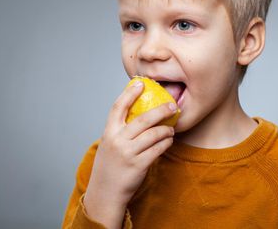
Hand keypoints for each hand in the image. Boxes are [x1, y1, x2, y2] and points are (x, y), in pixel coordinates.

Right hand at [86, 80, 176, 207]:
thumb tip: (140, 112)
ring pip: (154, 134)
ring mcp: (128, 153)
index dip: (129, 93)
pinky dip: (166, 142)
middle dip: (161, 110)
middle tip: (173, 106)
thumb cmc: (110, 165)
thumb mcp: (109, 144)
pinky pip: (158, 149)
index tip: (140, 83)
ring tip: (171, 128)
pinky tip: (169, 140)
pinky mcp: (139, 165)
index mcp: (109, 132)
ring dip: (166, 129)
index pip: (118, 107)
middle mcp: (117, 141)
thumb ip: (121, 130)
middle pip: (143, 119)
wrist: (105, 193)